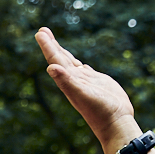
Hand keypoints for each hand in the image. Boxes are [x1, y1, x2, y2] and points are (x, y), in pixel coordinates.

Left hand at [34, 27, 142, 153]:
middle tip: (42, 31)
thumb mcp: (82, 94)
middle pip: (60, 58)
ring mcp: (86, 81)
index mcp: (68, 80)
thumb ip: (66, 81)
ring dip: (63, 52)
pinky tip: (78, 63)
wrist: (115, 122)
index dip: (47, 46)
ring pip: (71, 63)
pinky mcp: (97, 82)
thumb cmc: (99, 110)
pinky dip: (78, 64)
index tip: (39, 32)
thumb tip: (50, 67)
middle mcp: (74, 80)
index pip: (55, 59)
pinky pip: (84, 70)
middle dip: (51, 44)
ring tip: (55, 42)